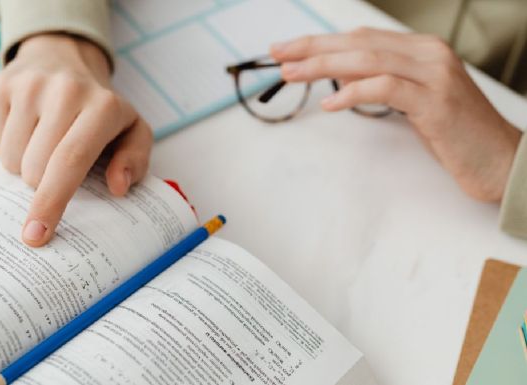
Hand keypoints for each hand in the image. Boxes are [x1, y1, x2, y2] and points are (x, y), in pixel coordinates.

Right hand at [0, 34, 151, 246]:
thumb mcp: (133, 131)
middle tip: (58, 167)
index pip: (70, 162)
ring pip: (11, 159)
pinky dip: (7, 147)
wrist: (65, 57)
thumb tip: (118, 186)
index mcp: (103, 107)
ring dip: (24, 165)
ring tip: (43, 143)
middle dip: (42, 184)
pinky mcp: (2, 84)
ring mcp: (30, 85)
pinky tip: (26, 129)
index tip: (37, 235)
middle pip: (35, 168)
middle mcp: (66, 91)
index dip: (51, 202)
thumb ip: (135, 161)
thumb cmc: (101, 109)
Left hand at [270, 28, 521, 201]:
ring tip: (292, 74)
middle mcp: (428, 53)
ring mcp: (434, 74)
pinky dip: (354, 92)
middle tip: (278, 54)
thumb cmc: (453, 133)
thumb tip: (341, 75)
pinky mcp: (436, 101)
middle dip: (313, 48)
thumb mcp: (413, 100)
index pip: (361, 37)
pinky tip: (330, 103)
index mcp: (420, 49)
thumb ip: (383, 81)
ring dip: (324, 66)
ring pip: (368, 59)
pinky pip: (387, 88)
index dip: (321, 41)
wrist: (499, 160)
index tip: (288, 49)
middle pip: (358, 43)